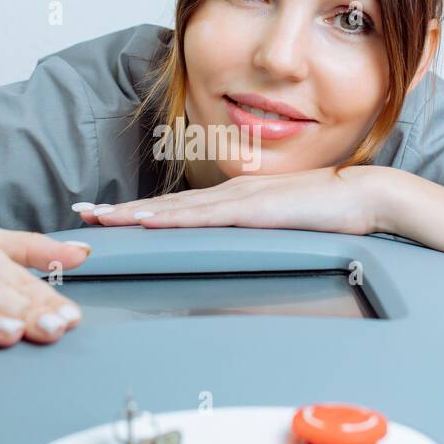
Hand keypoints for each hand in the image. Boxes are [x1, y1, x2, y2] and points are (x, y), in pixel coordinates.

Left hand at [74, 166, 391, 235]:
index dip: (139, 212)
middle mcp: (227, 195)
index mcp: (233, 200)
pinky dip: (171, 220)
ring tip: (100, 218)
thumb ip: (254, 234)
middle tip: (83, 215)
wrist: (360, 196)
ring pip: (174, 209)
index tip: (106, 216)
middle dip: (121, 211)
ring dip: (134, 214)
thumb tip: (233, 248)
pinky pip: (203, 217)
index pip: (176, 208)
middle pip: (163, 206)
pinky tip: (147, 222)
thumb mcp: (279, 227)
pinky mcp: (251, 211)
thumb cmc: (326, 214)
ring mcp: (238, 200)